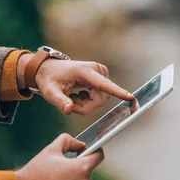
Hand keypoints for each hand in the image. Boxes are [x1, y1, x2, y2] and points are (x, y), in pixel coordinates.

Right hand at [15, 134, 104, 179]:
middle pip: (88, 171)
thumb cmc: (37, 170)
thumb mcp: (51, 149)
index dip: (94, 151)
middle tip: (60, 168)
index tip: (87, 151)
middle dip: (77, 168)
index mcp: (83, 168)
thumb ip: (69, 141)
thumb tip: (80, 145)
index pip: (99, 156)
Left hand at [17, 54, 133, 115]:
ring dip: (86, 105)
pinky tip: (77, 94)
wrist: (48, 69)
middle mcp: (97, 70)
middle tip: (69, 103)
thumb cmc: (48, 80)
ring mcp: (101, 73)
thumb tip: (69, 110)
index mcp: (84, 71)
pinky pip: (100, 98)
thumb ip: (59, 102)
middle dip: (85, 107)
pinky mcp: (102, 78)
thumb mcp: (50, 92)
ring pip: (101, 100)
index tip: (130, 97)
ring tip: (72, 97)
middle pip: (100, 100)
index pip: (103, 84)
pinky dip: (88, 101)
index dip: (117, 92)